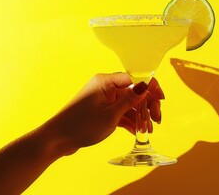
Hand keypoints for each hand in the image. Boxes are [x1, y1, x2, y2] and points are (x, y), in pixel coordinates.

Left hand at [42, 73, 163, 155]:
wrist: (58, 139)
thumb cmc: (80, 125)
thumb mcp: (110, 114)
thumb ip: (130, 100)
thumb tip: (146, 85)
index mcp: (106, 81)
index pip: (135, 78)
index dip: (150, 88)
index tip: (161, 100)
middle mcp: (106, 87)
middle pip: (134, 92)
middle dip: (147, 105)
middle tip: (156, 119)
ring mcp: (105, 100)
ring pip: (129, 104)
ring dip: (140, 116)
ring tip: (148, 129)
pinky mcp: (103, 111)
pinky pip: (122, 112)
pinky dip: (131, 121)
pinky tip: (139, 131)